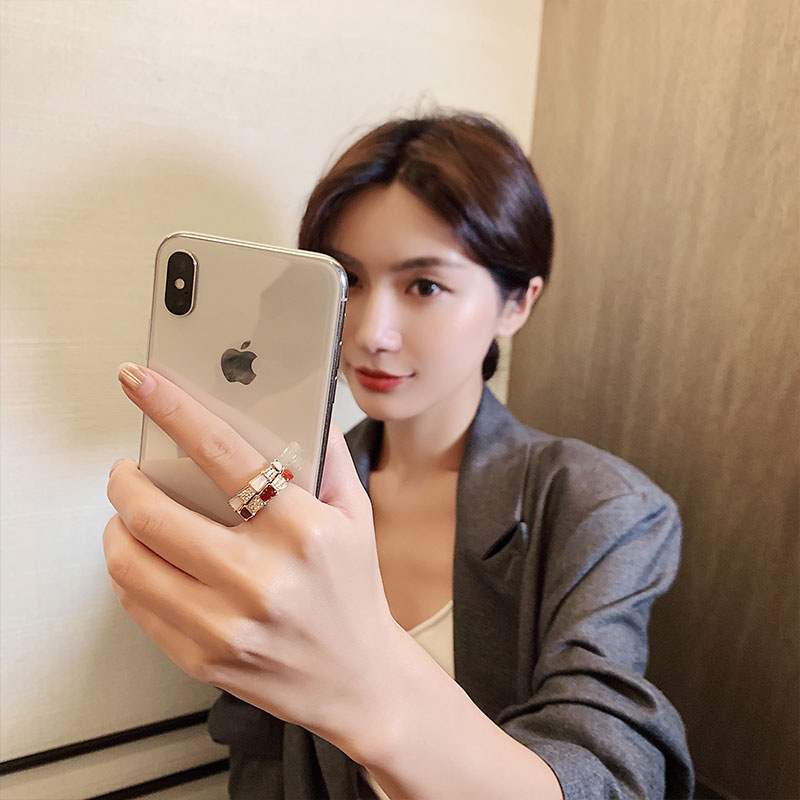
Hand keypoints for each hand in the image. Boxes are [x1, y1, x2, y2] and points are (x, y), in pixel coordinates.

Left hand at [104, 363, 400, 757]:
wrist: (357, 680)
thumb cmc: (353, 592)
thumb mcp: (356, 516)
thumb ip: (328, 456)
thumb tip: (299, 407)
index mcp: (302, 530)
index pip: (222, 453)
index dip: (173, 409)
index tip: (140, 382)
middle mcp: (261, 578)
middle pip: (155, 514)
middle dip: (124, 481)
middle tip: (126, 471)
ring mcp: (227, 625)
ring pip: (131, 563)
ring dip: (118, 526)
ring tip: (130, 515)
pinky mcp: (203, 658)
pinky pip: (138, 605)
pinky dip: (130, 572)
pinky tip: (147, 560)